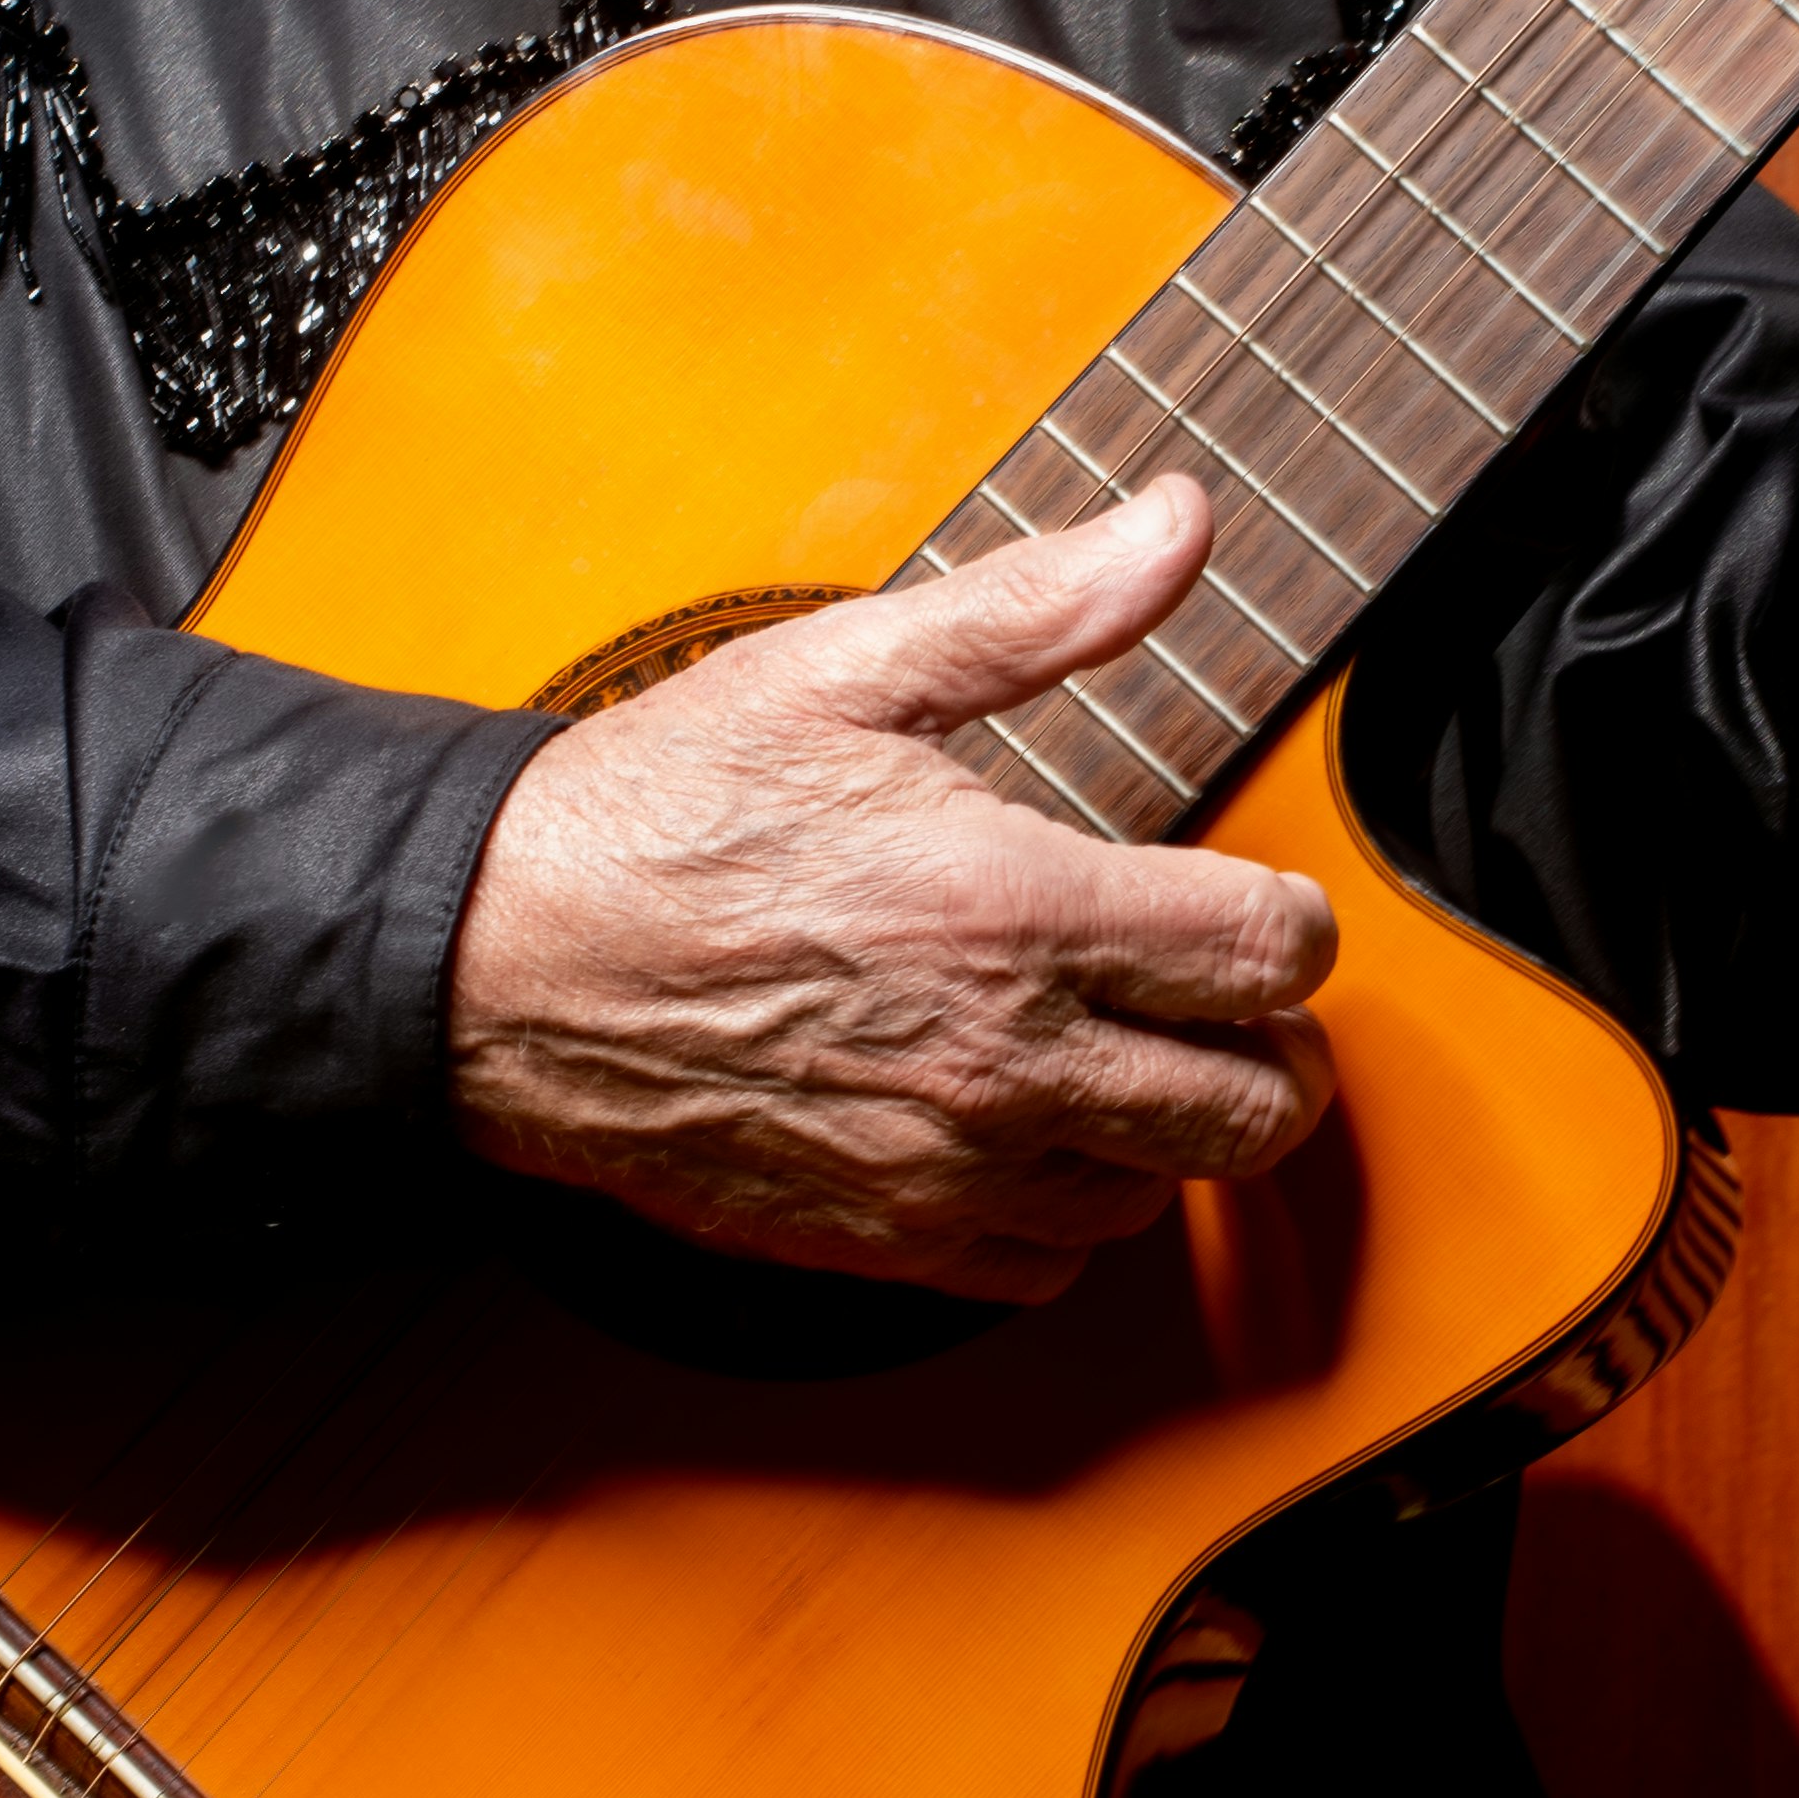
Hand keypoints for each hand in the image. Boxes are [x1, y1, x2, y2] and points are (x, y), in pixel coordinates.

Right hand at [447, 479, 1340, 1304]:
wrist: (501, 956)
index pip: (1270, 955)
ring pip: (1161, 1197)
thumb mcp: (852, 667)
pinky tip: (1038, 1131)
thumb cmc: (660, 814)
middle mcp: (1001, 1060)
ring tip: (1136, 1055)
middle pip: (1254, 1111)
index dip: (1297, 925)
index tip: (1260, 905)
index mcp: (1016, 910)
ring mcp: (945, 1165)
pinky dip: (1071, 1211)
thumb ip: (1041, 605)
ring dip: (1176, 1132)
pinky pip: (1047, 1269)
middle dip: (1274, 1050)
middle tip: (1238, 1003)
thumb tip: (1174, 528)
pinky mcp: (882, 1236)